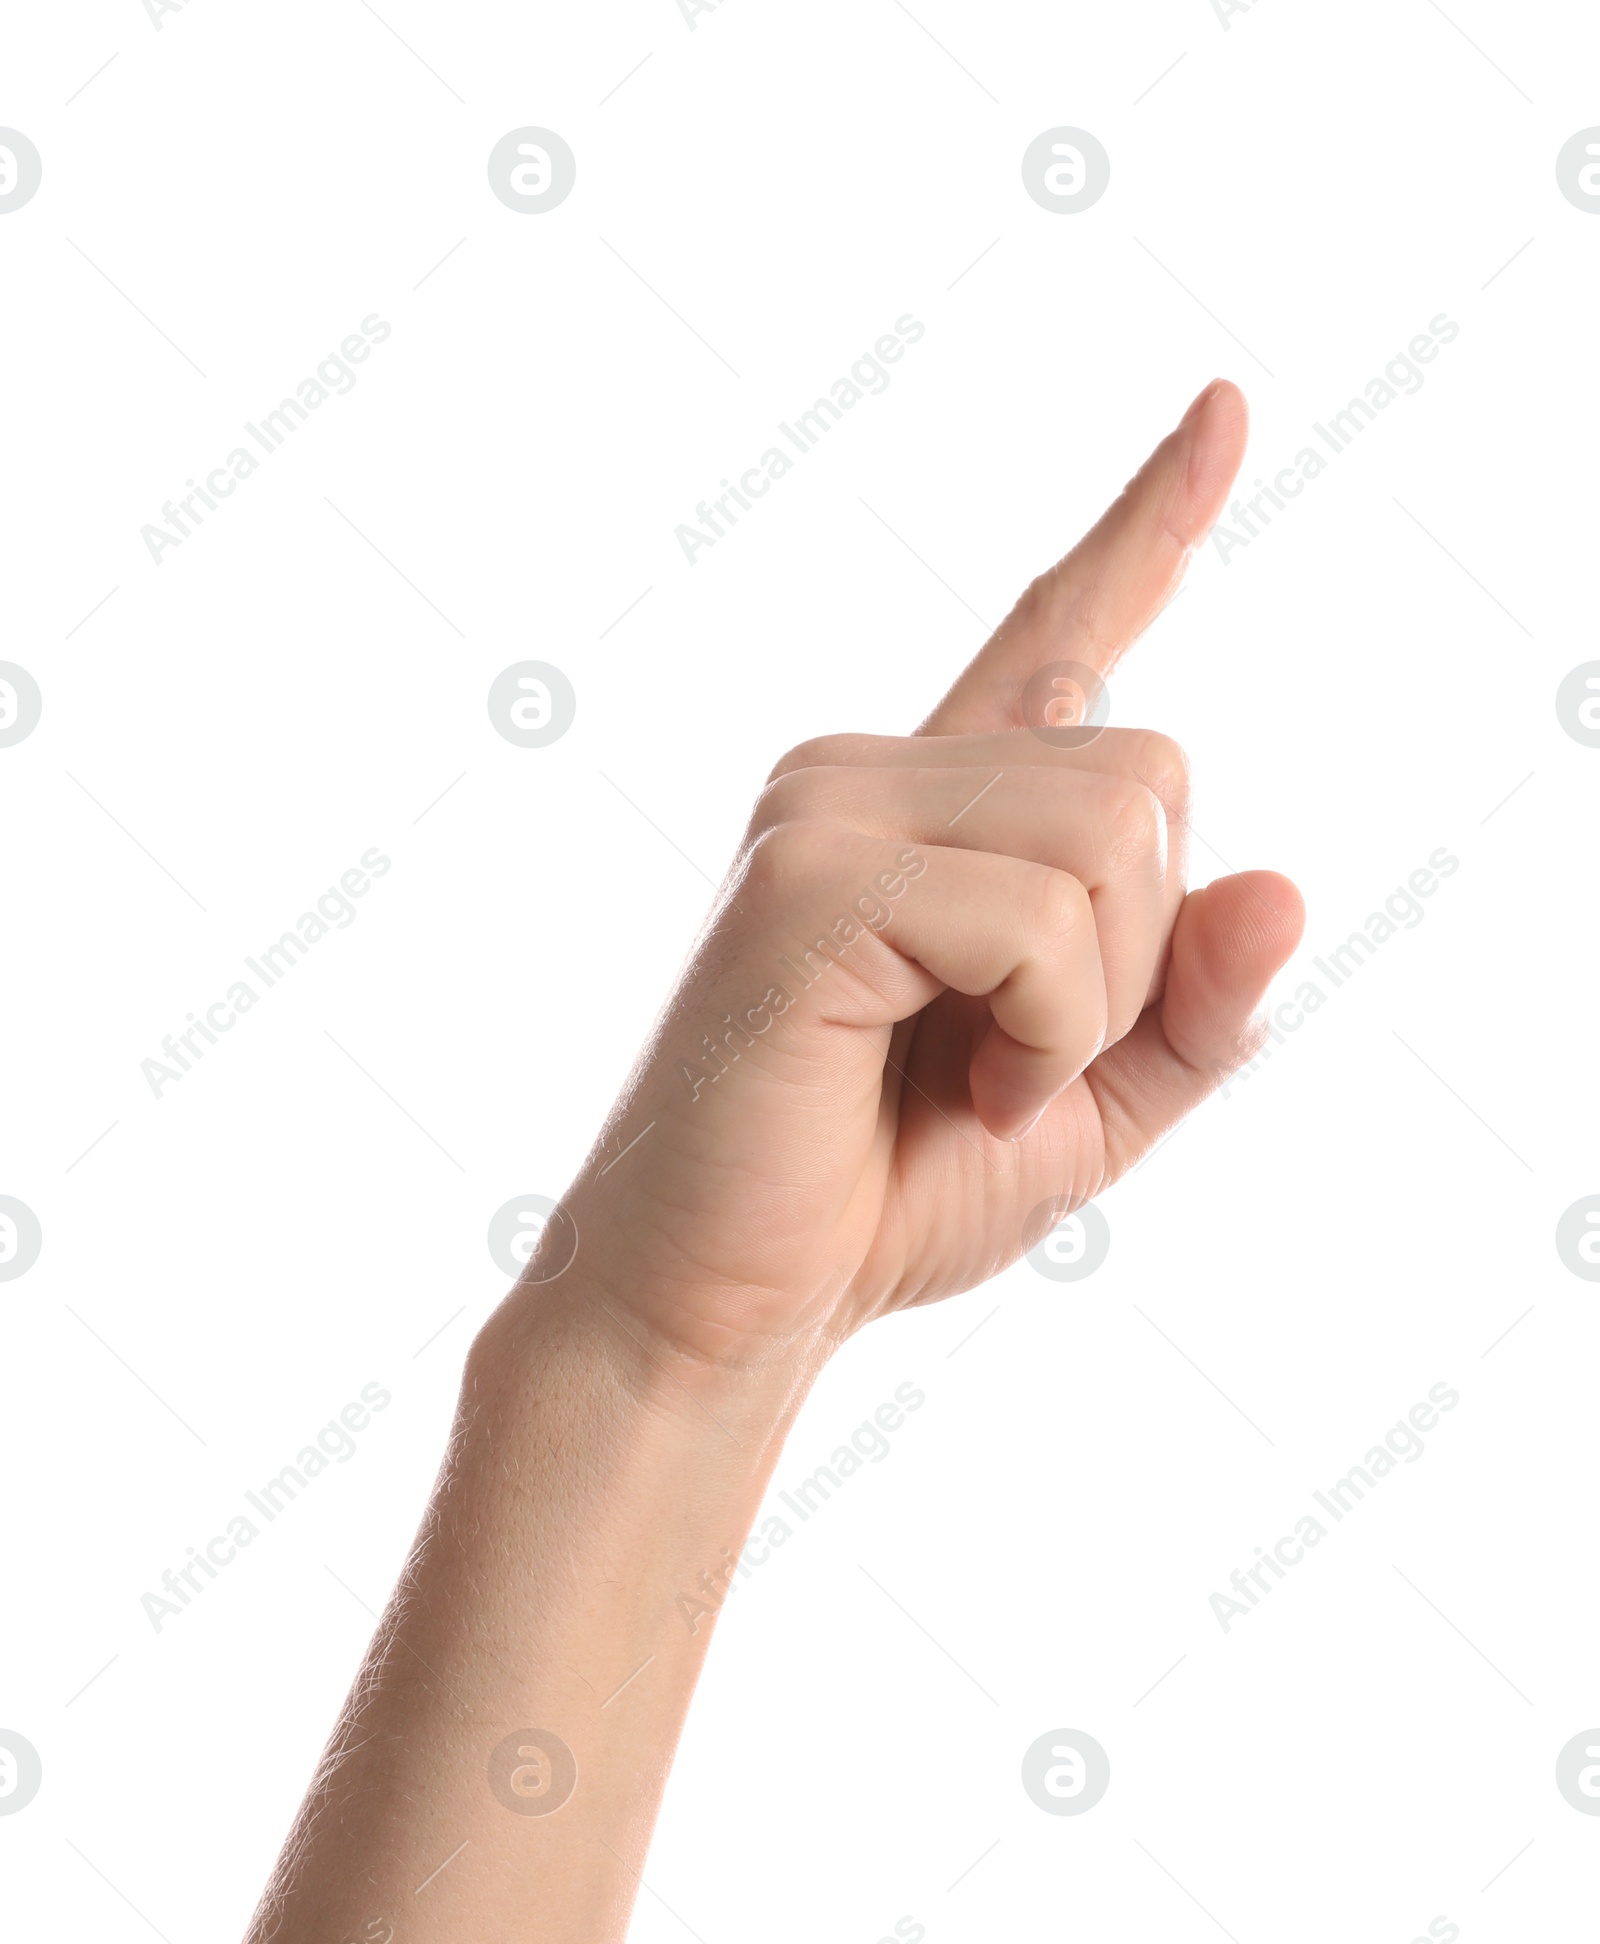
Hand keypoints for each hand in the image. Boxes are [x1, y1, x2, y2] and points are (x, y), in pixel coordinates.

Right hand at [544, 380, 1303, 1369]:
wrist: (729, 1305)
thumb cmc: (887, 1195)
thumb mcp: (1091, 1102)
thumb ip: (1195, 1000)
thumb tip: (1285, 879)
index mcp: (935, 808)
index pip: (1059, 635)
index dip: (1148, 526)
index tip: (1226, 410)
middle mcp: (870, 770)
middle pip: (1151, 772)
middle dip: (1142, 954)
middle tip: (1021, 1058)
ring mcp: (829, 806)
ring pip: (1117, 829)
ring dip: (1094, 1000)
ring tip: (982, 1074)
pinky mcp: (809, 876)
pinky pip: (1042, 913)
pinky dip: (1049, 1028)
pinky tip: (964, 1083)